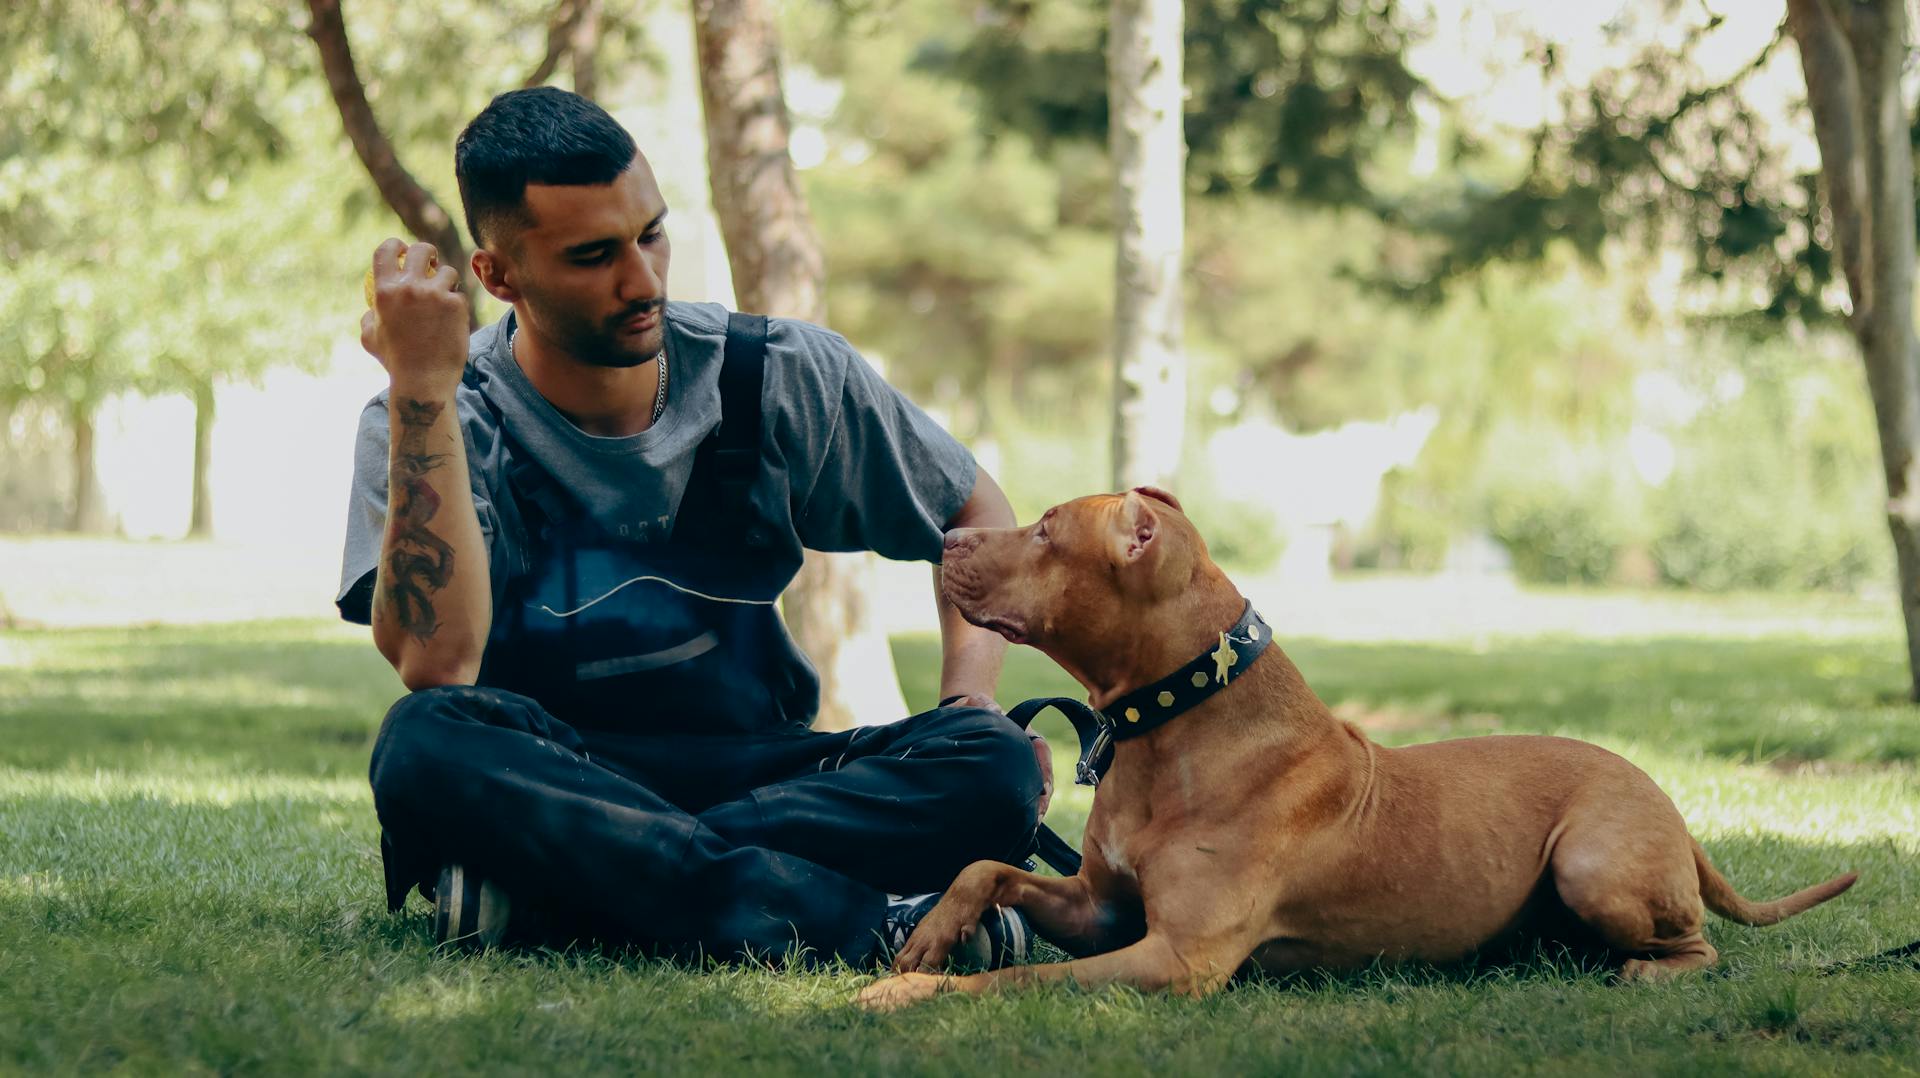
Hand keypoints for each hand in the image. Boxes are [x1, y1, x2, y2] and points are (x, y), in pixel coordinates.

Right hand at [360, 239, 467, 391]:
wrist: (423, 380)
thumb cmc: (395, 361)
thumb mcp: (370, 337)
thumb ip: (371, 315)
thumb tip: (374, 303)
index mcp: (384, 290)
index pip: (386, 250)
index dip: (395, 244)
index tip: (403, 249)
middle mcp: (409, 287)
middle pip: (421, 250)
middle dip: (427, 252)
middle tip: (431, 262)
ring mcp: (435, 295)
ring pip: (447, 271)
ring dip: (446, 281)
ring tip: (443, 299)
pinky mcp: (456, 305)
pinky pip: (459, 295)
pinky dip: (456, 305)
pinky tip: (452, 321)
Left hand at [944, 693, 1053, 818]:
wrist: (963, 717)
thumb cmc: (974, 710)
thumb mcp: (977, 704)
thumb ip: (983, 704)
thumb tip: (995, 711)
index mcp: (1025, 735)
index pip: (1042, 752)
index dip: (1045, 770)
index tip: (1043, 789)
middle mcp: (1026, 754)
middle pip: (1042, 777)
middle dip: (1041, 799)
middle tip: (1036, 817)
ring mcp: (1019, 768)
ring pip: (1033, 791)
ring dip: (1033, 809)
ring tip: (1030, 827)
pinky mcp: (1007, 781)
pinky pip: (1019, 797)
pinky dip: (1020, 812)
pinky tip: (1016, 827)